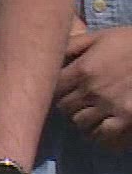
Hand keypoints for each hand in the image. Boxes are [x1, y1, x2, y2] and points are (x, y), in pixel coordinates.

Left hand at [57, 24, 131, 149]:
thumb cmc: (129, 42)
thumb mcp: (98, 37)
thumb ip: (72, 46)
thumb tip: (49, 55)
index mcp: (82, 69)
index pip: (53, 89)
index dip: (53, 90)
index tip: (61, 90)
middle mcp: (92, 90)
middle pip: (64, 108)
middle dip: (67, 105)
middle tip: (74, 102)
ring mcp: (110, 106)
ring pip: (81, 123)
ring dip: (81, 119)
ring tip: (87, 114)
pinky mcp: (127, 118)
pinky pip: (104, 135)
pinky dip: (99, 134)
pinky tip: (100, 128)